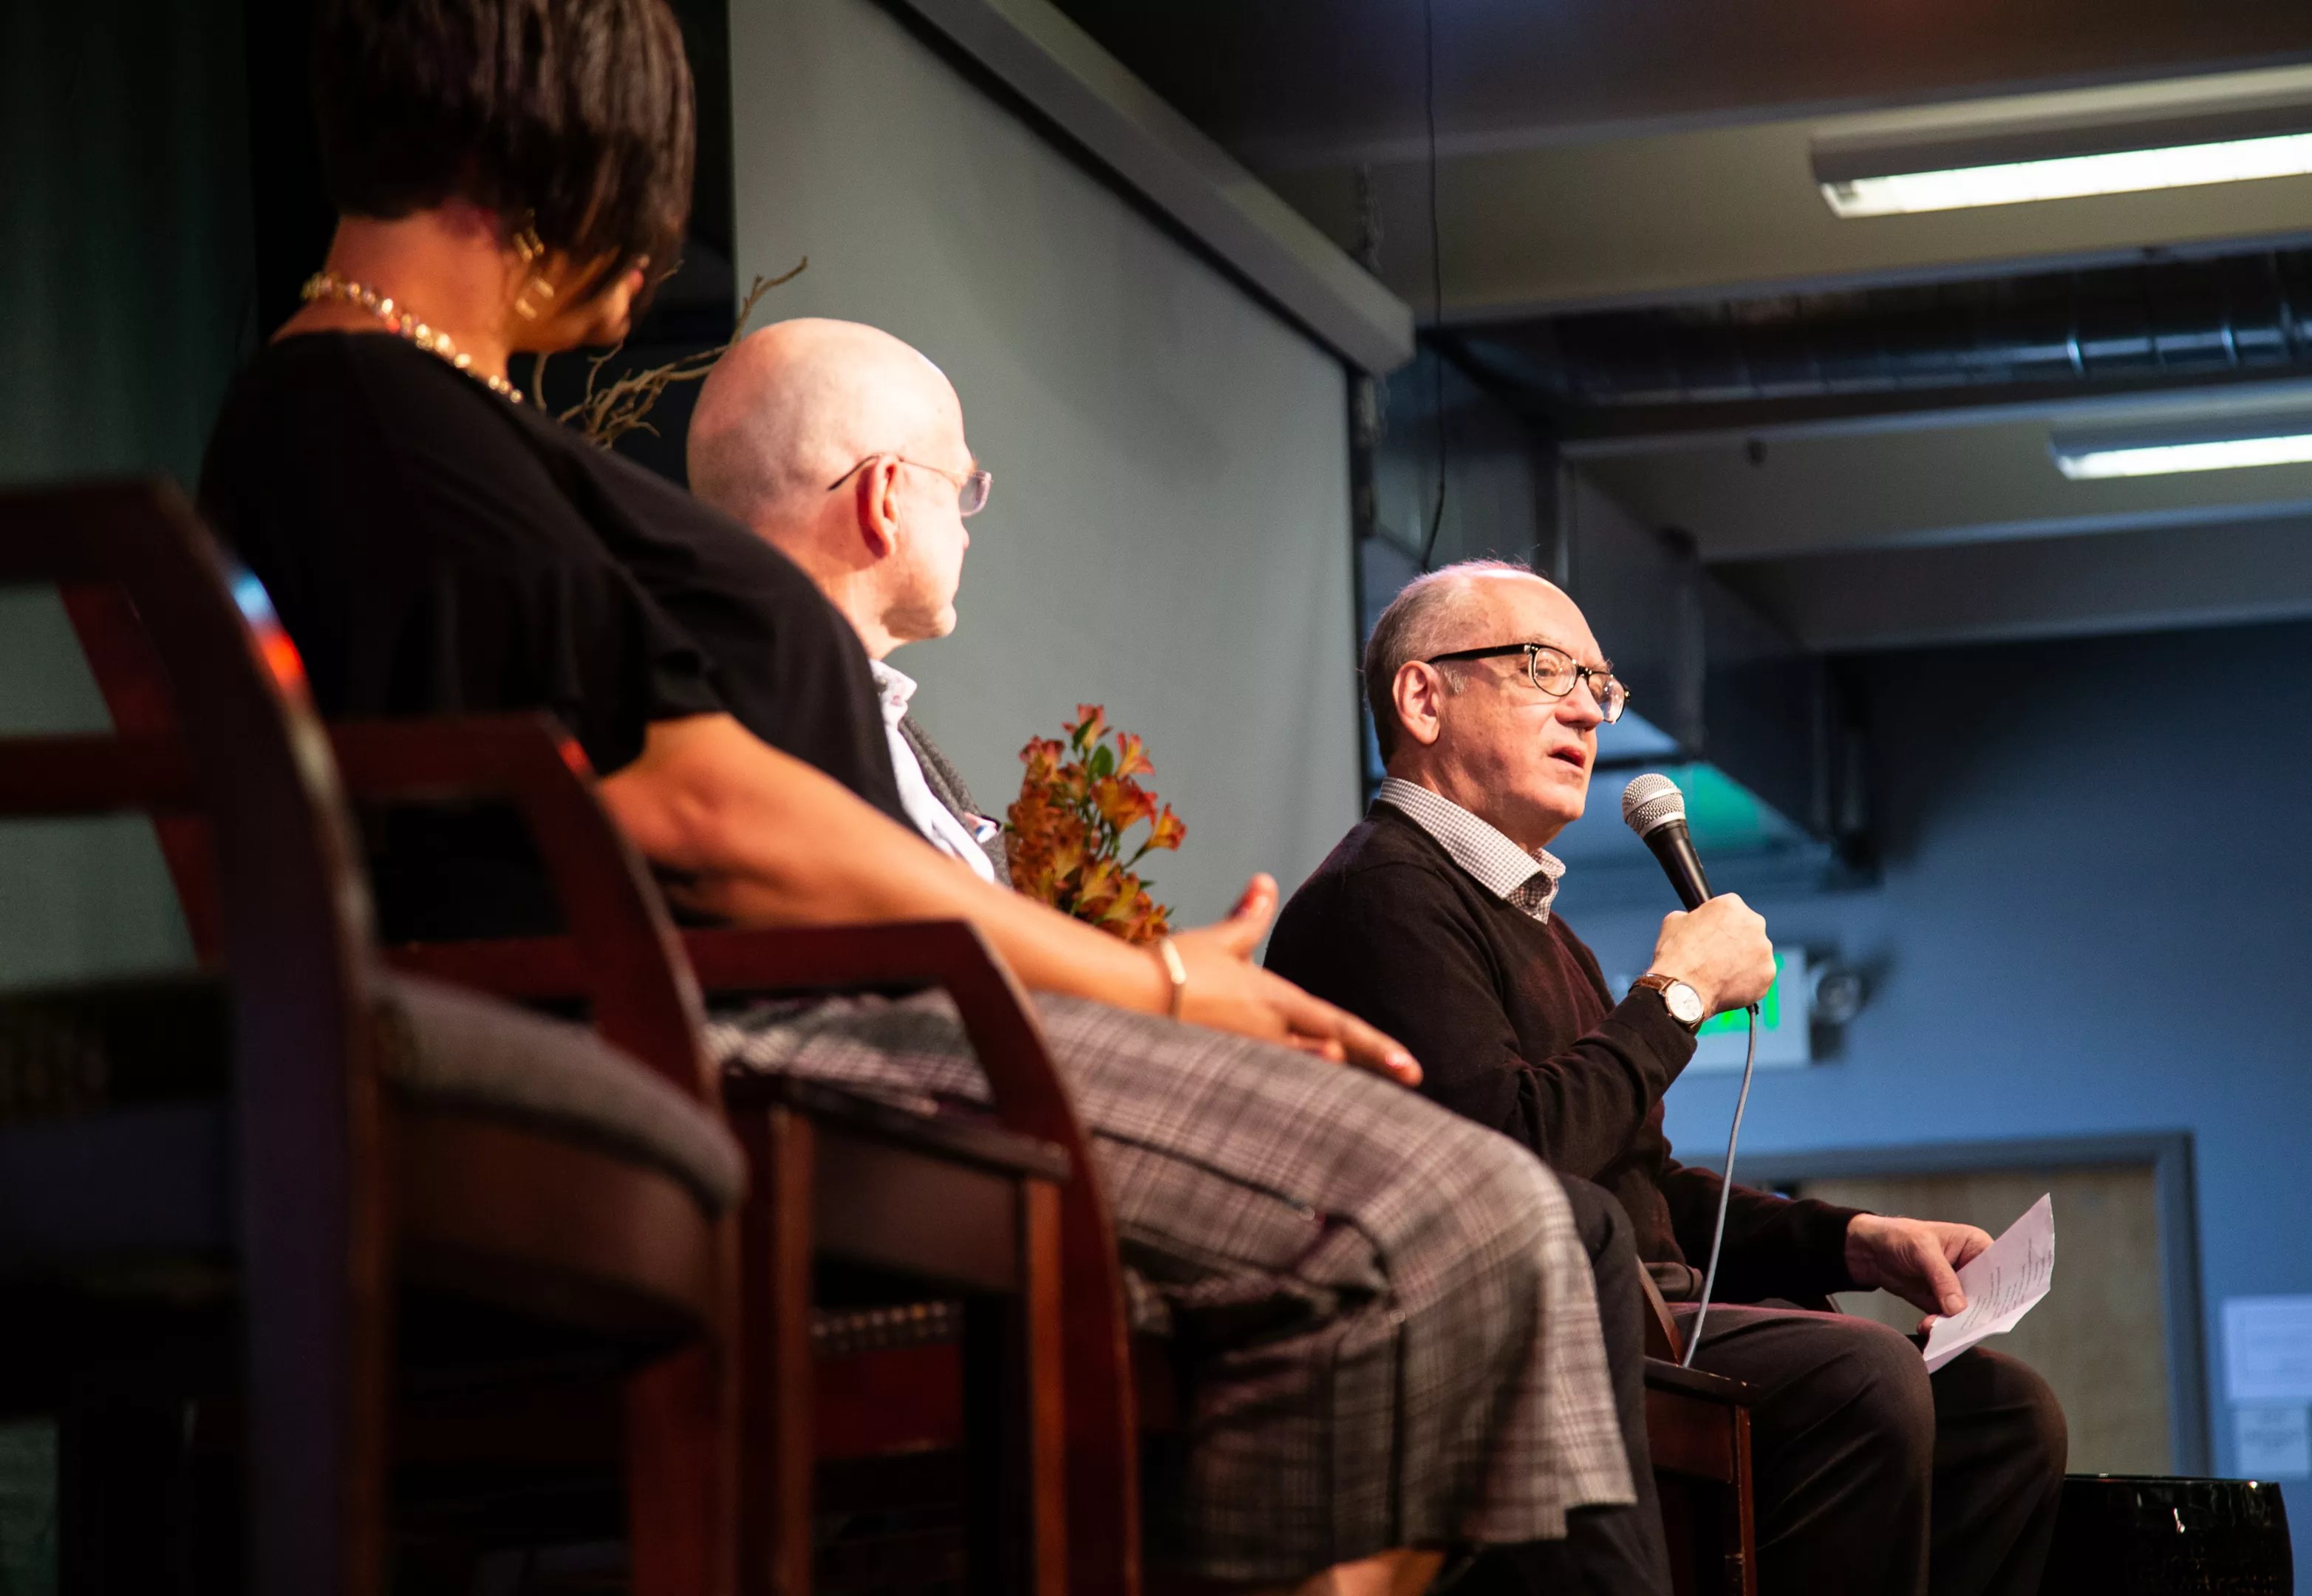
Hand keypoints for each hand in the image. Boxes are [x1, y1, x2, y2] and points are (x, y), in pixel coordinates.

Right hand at [1168, 874, 1421, 1086]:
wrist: (1125, 994)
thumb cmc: (1173, 964)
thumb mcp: (1219, 938)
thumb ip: (1248, 915)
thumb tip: (1266, 880)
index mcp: (1276, 1000)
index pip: (1339, 1026)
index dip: (1378, 1047)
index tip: (1413, 1067)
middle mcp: (1270, 1032)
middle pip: (1331, 1056)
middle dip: (1363, 1064)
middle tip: (1408, 1076)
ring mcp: (1249, 1056)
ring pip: (1304, 1074)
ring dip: (1328, 1074)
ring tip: (1356, 1082)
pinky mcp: (1227, 1070)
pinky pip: (1270, 1083)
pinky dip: (1292, 1082)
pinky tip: (1305, 1100)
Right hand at [1647, 894, 1774, 1014]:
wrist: (1684, 990)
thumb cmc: (1677, 955)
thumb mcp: (1674, 921)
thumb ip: (1692, 917)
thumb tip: (1693, 921)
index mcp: (1731, 905)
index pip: (1730, 911)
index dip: (1719, 924)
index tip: (1712, 936)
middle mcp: (1754, 923)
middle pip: (1747, 930)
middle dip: (1735, 941)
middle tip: (1717, 956)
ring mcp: (1763, 950)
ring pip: (1755, 954)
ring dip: (1743, 961)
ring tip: (1721, 974)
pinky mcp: (1768, 974)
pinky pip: (1759, 976)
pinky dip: (1747, 982)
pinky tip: (1728, 985)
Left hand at [1844, 1213, 1993, 1317]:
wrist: (1870, 1251)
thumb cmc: (1899, 1236)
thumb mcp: (1921, 1250)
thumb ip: (1942, 1277)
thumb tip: (1958, 1308)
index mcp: (1977, 1246)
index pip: (2000, 1269)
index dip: (2005, 1288)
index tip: (2003, 1308)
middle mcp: (1973, 1269)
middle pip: (1988, 1296)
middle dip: (1980, 1313)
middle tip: (1972, 1327)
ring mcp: (1959, 1289)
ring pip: (1969, 1312)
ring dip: (1957, 1323)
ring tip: (1941, 1330)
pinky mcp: (1942, 1304)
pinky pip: (1949, 1320)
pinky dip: (1941, 1327)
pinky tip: (1929, 1329)